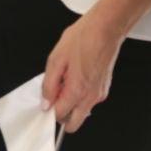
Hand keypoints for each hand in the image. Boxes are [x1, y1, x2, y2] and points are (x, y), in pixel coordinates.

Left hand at [42, 6, 126, 132]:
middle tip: (54, 94)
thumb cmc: (84, 38)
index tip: (45, 100)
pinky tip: (76, 75)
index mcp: (77, 91)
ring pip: (82, 111)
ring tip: (65, 79)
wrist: (106, 28)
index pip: (60, 116)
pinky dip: (80, 94)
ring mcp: (100, 93)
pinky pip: (89, 100)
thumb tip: (46, 101)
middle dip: (62, 114)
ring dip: (71, 103)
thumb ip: (49, 84)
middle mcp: (91, 97)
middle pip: (74, 123)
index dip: (49, 109)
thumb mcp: (56, 58)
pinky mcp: (104, 87)